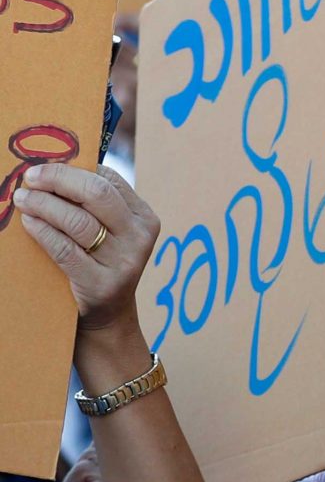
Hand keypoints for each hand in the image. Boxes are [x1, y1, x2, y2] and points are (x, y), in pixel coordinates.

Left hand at [13, 164, 157, 333]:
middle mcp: (140, 237)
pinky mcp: (101, 283)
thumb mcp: (110, 232)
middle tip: (30, 178)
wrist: (107, 314)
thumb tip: (50, 170)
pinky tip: (28, 222)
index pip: (108, 180)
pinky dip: (42, 231)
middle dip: (58, 179)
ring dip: (43, 204)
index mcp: (144, 217)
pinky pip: (64, 248)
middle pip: (96, 194)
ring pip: (78, 220)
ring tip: (22, 199)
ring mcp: (124, 262)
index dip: (72, 169)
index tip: (43, 167)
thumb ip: (92, 205)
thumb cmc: (100, 262)